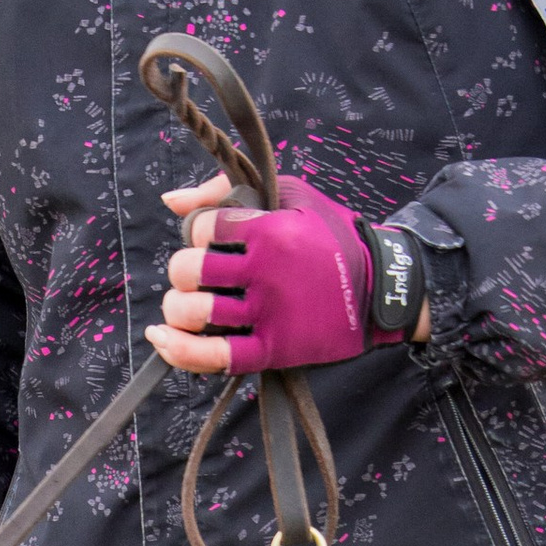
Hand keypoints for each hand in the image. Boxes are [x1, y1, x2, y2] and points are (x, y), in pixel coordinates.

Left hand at [151, 171, 418, 372]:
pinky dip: (180, 350)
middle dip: (182, 271)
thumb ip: (227, 190)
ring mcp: (269, 313)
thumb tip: (170, 201)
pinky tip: (163, 337)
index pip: (203, 228)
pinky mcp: (274, 349)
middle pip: (189, 271)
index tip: (213, 240)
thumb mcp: (291, 194)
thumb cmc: (333, 236)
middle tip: (198, 276)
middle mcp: (266, 271)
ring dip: (178, 309)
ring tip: (186, 306)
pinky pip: (214, 356)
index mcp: (271, 229)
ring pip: (195, 312)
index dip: (197, 233)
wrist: (382, 289)